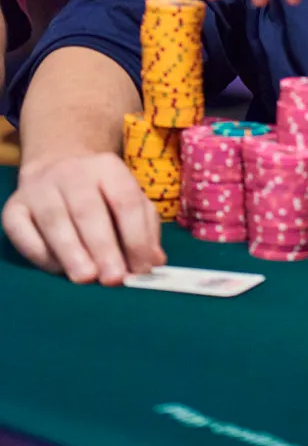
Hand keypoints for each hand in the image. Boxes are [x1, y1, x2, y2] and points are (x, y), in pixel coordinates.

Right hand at [1, 152, 164, 283]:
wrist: (56, 166)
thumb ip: (144, 228)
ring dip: (71, 251)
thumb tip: (154, 261)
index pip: (125, 201)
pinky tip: (57, 269)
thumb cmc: (101, 194)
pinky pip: (23, 231)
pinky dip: (40, 252)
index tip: (142, 269)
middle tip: (113, 278)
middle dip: (103, 246)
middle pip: (88, 210)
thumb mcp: (128, 199)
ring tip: (86, 278)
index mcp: (107, 167)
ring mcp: (40, 188)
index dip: (136, 237)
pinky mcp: (14, 206)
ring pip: (54, 219)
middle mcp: (72, 172)